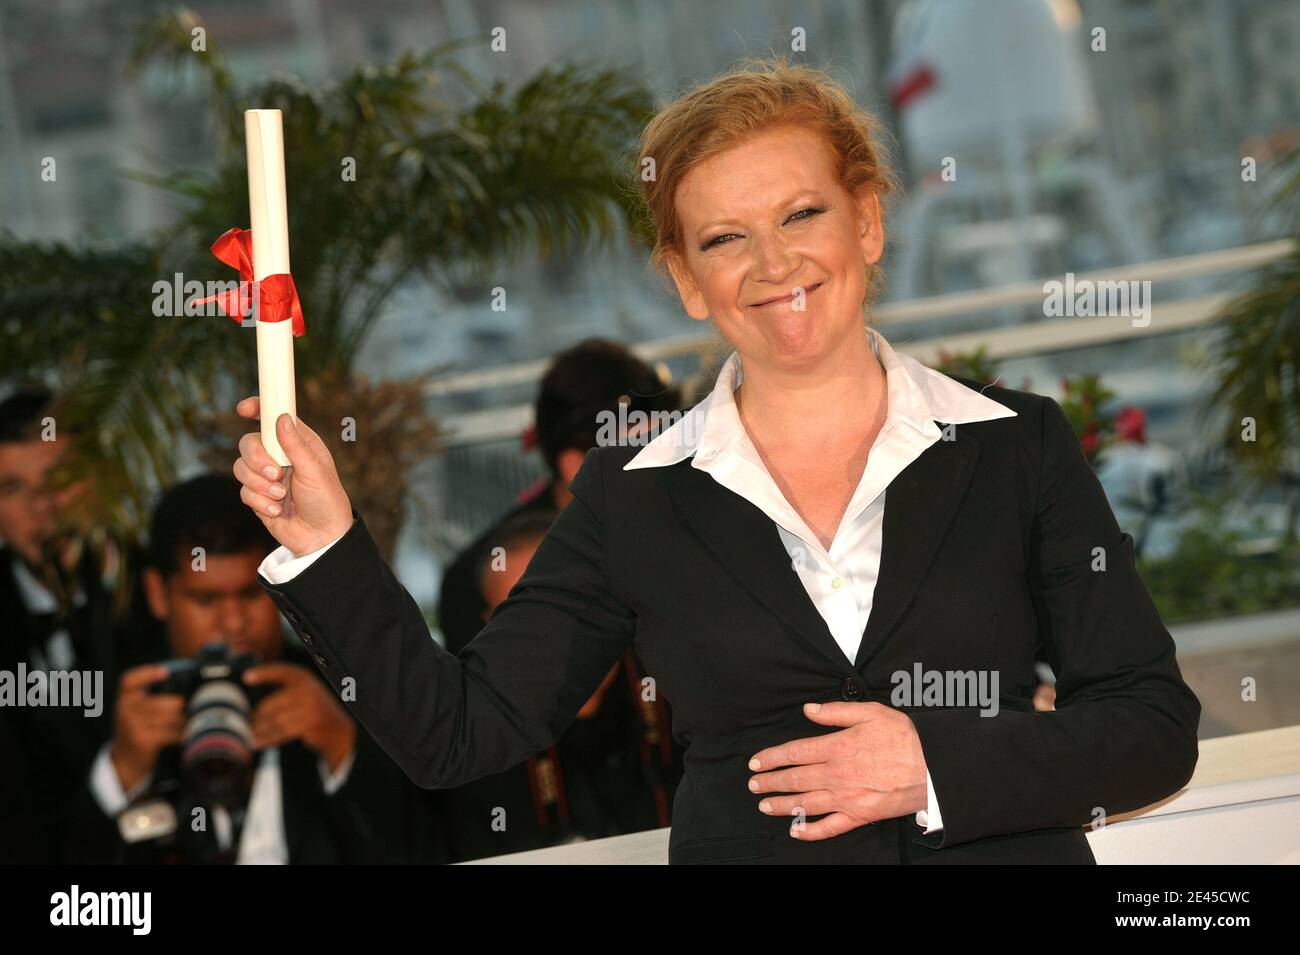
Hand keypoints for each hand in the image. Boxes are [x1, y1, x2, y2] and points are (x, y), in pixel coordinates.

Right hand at [109, 665, 185, 793]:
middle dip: (180, 705)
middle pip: (162, 701)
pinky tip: (186, 735)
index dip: (146, 674)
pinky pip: (171, 733)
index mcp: (124, 699)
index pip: (128, 680)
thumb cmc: (137, 729)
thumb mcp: (136, 711)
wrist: (125, 761)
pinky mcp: (143, 741)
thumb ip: (151, 698)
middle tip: (191, 707)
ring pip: (170, 717)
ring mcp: (133, 726)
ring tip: (190, 721)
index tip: (165, 672)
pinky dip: (182, 734)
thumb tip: (189, 689)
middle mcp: (124, 710)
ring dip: (184, 720)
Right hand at [232, 397, 352, 556]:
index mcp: (298, 443)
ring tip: (280, 496)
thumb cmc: (326, 500)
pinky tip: (277, 511)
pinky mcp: (258, 496)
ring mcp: (267, 476)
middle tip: (275, 474)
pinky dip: (259, 502)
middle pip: (248, 443)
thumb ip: (295, 445)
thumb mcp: (315, 471)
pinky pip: (244, 491)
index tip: (244, 409)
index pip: (274, 417)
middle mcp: (280, 455)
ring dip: (259, 484)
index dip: (258, 408)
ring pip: (240, 467)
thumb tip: (281, 418)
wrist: (321, 538)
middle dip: (256, 459)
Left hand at [244, 662, 356, 772]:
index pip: (281, 671)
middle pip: (271, 703)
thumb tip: (249, 701)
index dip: (263, 673)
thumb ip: (283, 691)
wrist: (338, 729)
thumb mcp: (304, 693)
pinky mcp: (309, 723)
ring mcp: (310, 706)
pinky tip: (257, 742)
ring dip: (259, 730)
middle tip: (244, 723)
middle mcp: (307, 689)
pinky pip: (281, 732)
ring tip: (247, 735)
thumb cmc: (313, 710)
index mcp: (304, 677)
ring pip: (274, 720)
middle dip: (256, 716)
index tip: (246, 677)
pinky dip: (267, 738)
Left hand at [747, 702, 927, 840]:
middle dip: (770, 782)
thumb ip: (835, 712)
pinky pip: (830, 827)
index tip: (755, 761)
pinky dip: (810, 831)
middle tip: (753, 785)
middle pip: (795, 779)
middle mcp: (836, 775)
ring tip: (764, 805)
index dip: (771, 758)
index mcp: (837, 748)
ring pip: (806, 803)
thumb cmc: (904, 738)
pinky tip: (796, 831)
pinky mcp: (860, 815)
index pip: (794, 753)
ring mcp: (847, 798)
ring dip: (782, 805)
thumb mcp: (870, 713)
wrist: (933, 767)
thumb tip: (808, 710)